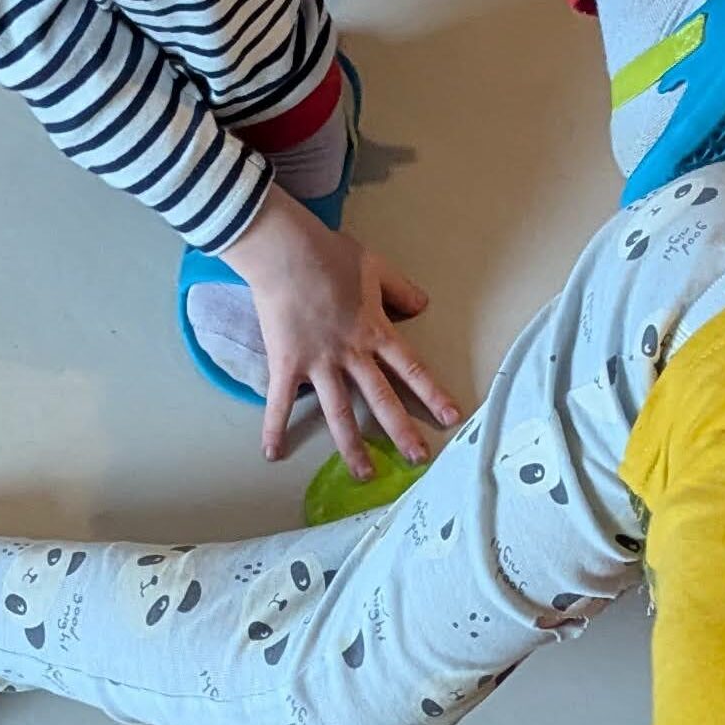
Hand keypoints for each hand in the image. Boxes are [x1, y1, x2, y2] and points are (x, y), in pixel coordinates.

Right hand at [222, 185, 461, 467]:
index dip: (433, 394)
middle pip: (382, 399)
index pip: (412, 369)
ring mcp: (319, 361)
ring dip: (352, 446)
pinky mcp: (287, 362)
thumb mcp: (376, 267)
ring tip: (364, 475)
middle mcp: (352, 353)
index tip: (452, 417)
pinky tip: (273, 453)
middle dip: (402, 431)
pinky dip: (275, 427)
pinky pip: (282, 401)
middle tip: (419, 459)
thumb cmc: (329, 254)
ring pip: (339, 411)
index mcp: (376, 331)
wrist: (285, 249)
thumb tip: (423, 306)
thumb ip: (401, 290)